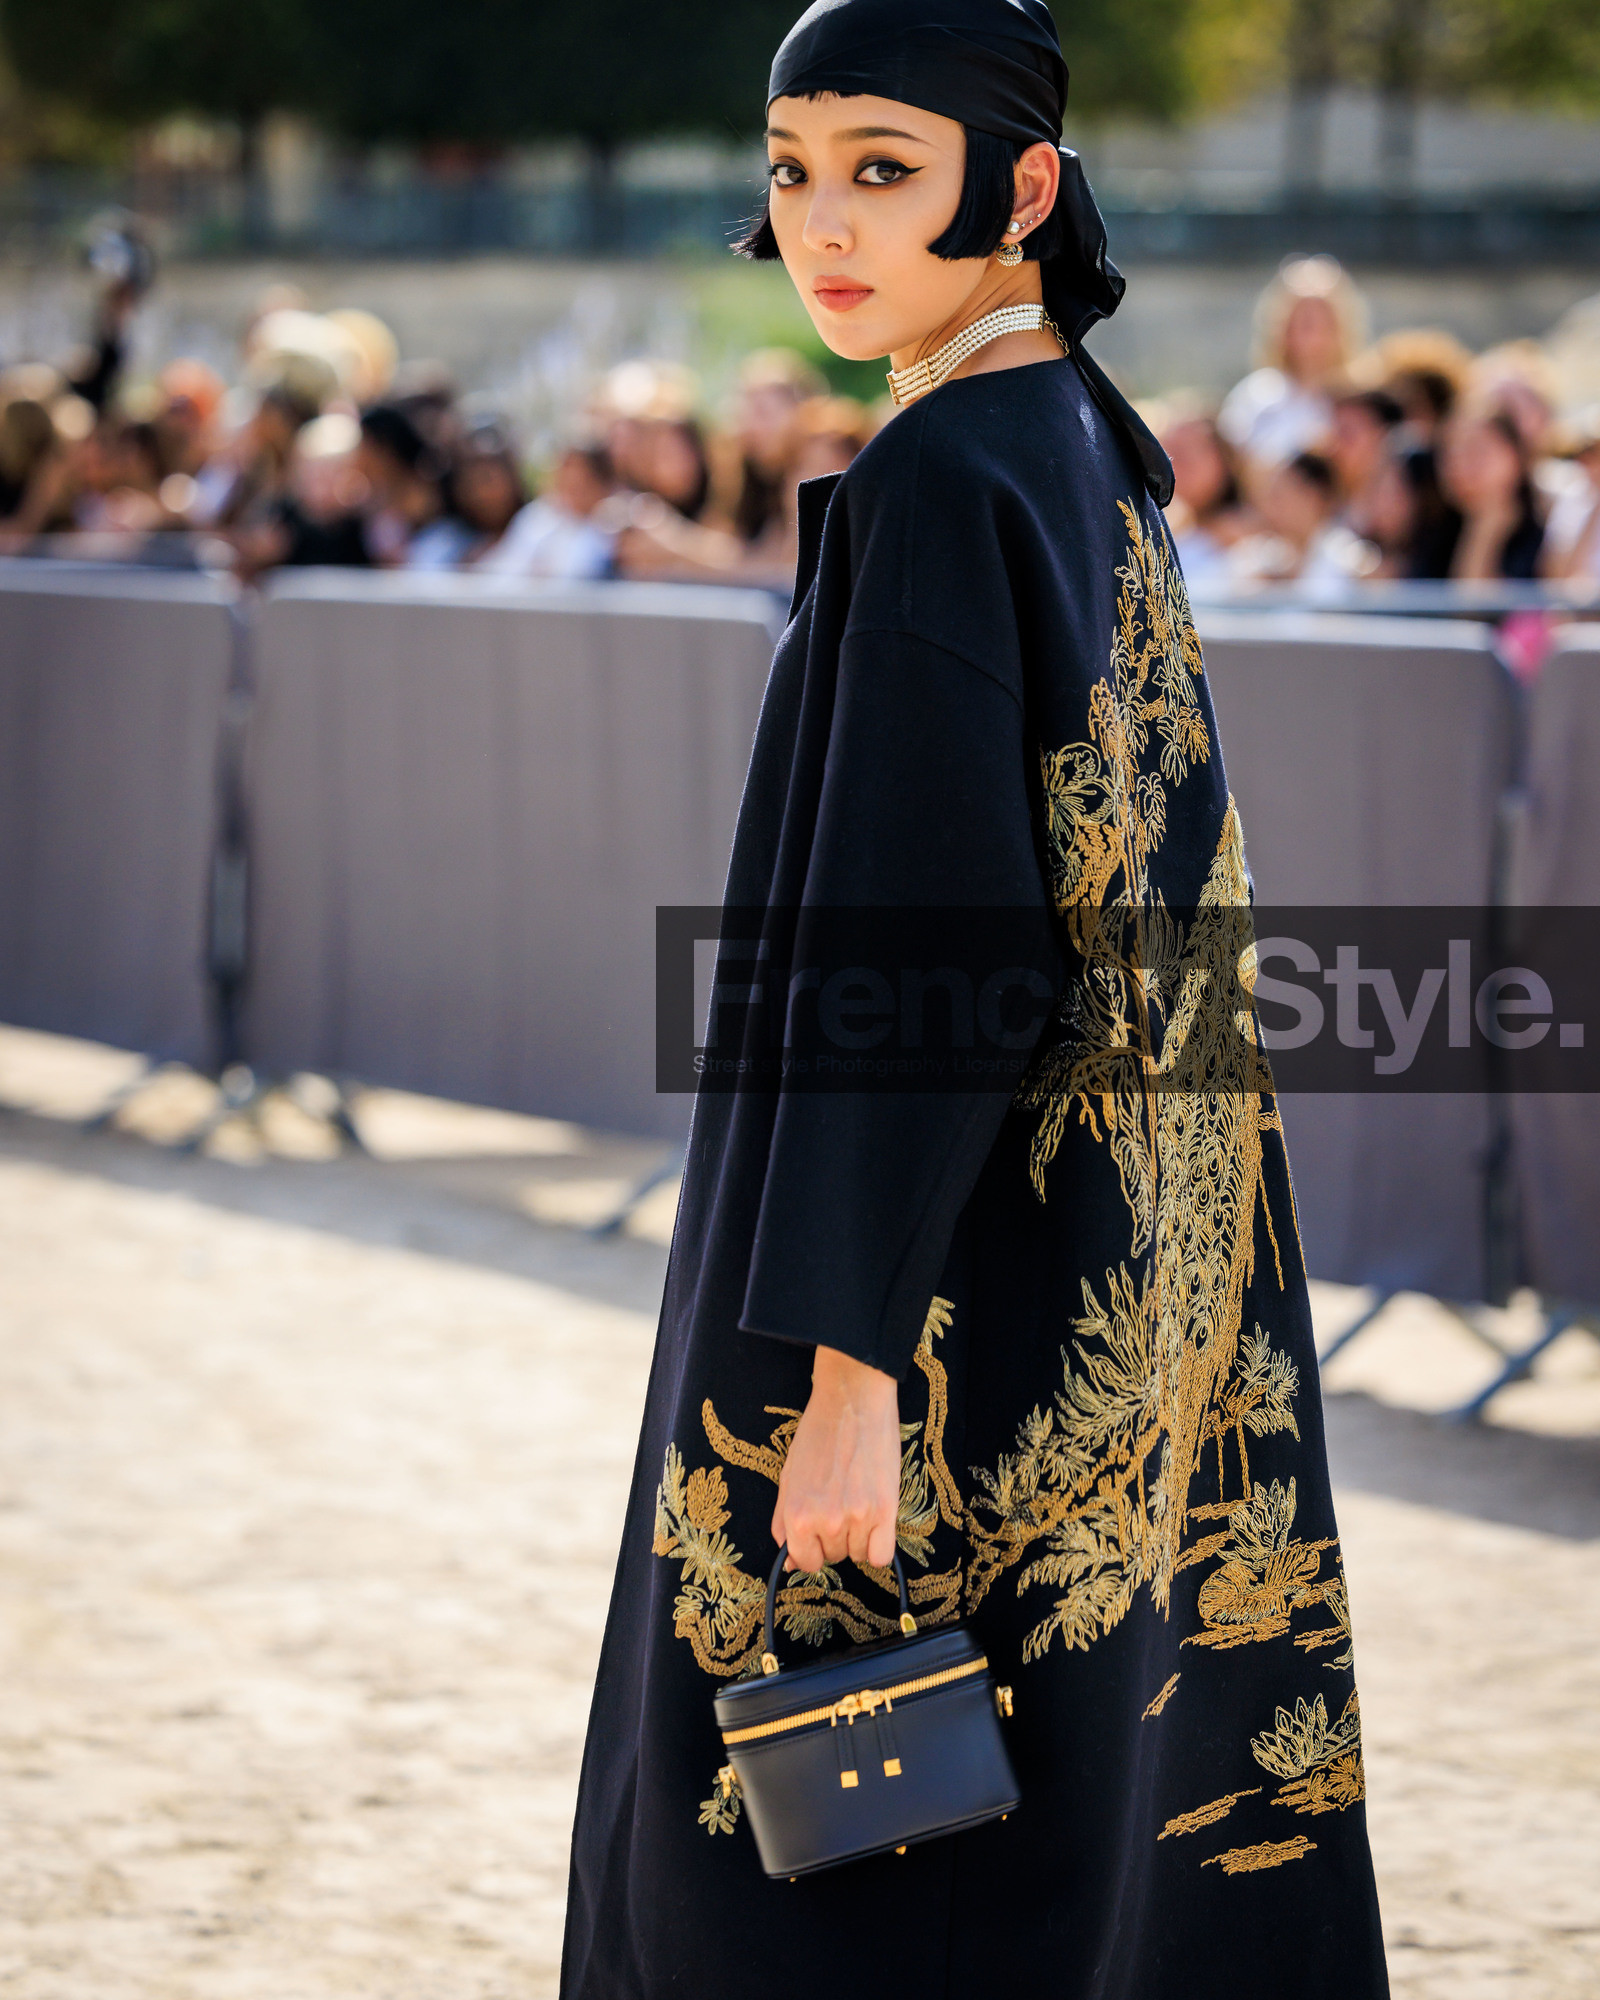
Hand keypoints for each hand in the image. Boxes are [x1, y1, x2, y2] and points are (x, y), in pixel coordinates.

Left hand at [772, 1345, 899, 1574]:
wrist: (852, 1399)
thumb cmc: (818, 1432)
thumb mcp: (788, 1475)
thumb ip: (784, 1520)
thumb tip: (792, 1559)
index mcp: (796, 1514)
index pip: (806, 1561)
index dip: (812, 1548)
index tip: (819, 1532)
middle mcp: (825, 1521)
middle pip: (834, 1557)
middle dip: (835, 1538)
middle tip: (839, 1502)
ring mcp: (857, 1517)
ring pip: (858, 1554)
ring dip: (859, 1536)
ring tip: (857, 1501)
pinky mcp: (886, 1510)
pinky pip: (882, 1555)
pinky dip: (879, 1544)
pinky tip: (876, 1522)